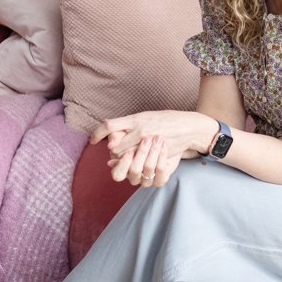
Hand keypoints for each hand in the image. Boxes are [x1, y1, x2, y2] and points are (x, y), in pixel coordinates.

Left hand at [91, 110, 213, 158]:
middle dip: (114, 151)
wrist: (188, 127)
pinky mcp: (155, 154)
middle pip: (114, 146)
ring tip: (129, 157)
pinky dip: (134, 166)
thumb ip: (128, 124)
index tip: (92, 140)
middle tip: (119, 151)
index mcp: (136, 118)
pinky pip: (138, 164)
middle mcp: (139, 130)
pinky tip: (136, 164)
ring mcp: (148, 143)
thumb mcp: (146, 116)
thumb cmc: (166, 120)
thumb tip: (109, 134)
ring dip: (123, 159)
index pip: (109, 126)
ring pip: (125, 157)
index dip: (97, 133)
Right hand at [106, 135, 181, 186]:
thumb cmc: (140, 134)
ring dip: (154, 151)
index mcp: (122, 170)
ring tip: (158, 138)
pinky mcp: (160, 180)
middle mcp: (133, 177)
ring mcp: (147, 181)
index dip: (123, 163)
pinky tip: (164, 145)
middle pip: (134, 170)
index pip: (117, 175)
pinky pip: (161, 170)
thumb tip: (110, 145)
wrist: (165, 139)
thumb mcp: (126, 133)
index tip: (130, 150)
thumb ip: (116, 137)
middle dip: (141, 153)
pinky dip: (162, 156)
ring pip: (148, 168)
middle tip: (147, 139)